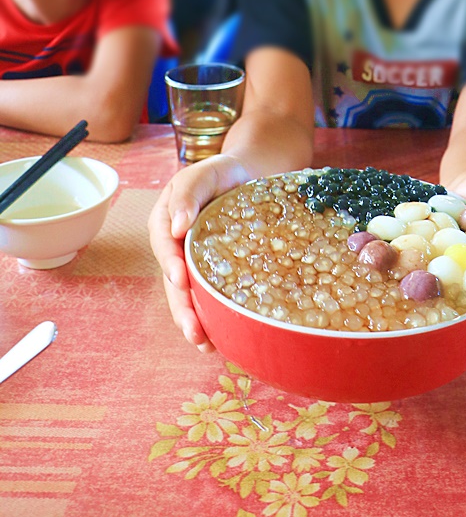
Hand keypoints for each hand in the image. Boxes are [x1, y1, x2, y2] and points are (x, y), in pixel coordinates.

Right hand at [148, 154, 249, 351]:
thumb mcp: (205, 173)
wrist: (250, 176)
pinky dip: (211, 318)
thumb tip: (175, 226)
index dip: (170, 264)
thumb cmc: (224, 172)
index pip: (163, 245)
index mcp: (165, 221)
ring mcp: (192, 262)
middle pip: (172, 281)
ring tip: (204, 343)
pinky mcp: (211, 273)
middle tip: (194, 330)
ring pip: (187, 296)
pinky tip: (219, 340)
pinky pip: (207, 297)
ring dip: (193, 321)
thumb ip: (188, 194)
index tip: (181, 279)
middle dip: (181, 308)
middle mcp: (175, 247)